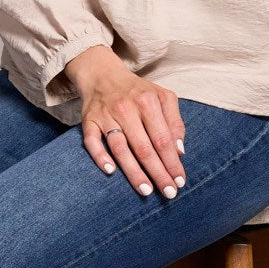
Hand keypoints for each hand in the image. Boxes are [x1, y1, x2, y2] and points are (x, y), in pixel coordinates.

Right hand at [65, 45, 186, 199]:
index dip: (172, 162)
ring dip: (133, 172)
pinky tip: (110, 171)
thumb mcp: (163, 97)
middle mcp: (126, 108)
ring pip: (120, 148)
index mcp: (148, 101)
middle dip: (158, 172)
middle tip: (168, 193)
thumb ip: (175, 122)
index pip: (163, 139)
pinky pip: (92, 141)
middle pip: (144, 147)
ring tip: (146, 190)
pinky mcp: (89, 120)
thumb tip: (180, 151)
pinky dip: (100, 156)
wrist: (102, 74)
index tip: (179, 181)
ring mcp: (106, 115)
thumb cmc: (137, 91)